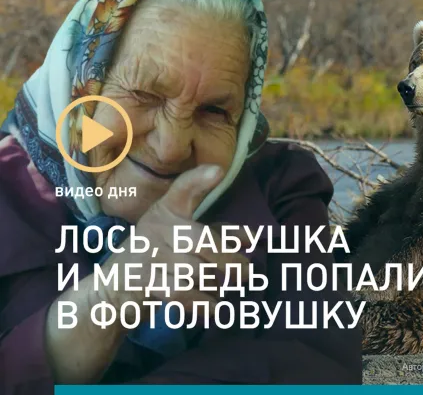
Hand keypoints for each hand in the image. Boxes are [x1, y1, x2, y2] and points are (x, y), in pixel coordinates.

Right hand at [99, 165, 250, 319]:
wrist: (113, 289)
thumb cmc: (158, 254)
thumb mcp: (182, 235)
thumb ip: (218, 233)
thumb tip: (254, 237)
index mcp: (168, 209)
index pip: (183, 189)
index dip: (200, 180)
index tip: (217, 171)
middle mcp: (158, 227)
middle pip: (203, 240)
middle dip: (230, 259)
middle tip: (246, 273)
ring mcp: (150, 256)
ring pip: (197, 271)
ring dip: (213, 283)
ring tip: (216, 288)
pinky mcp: (147, 283)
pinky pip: (185, 294)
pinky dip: (204, 304)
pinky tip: (212, 307)